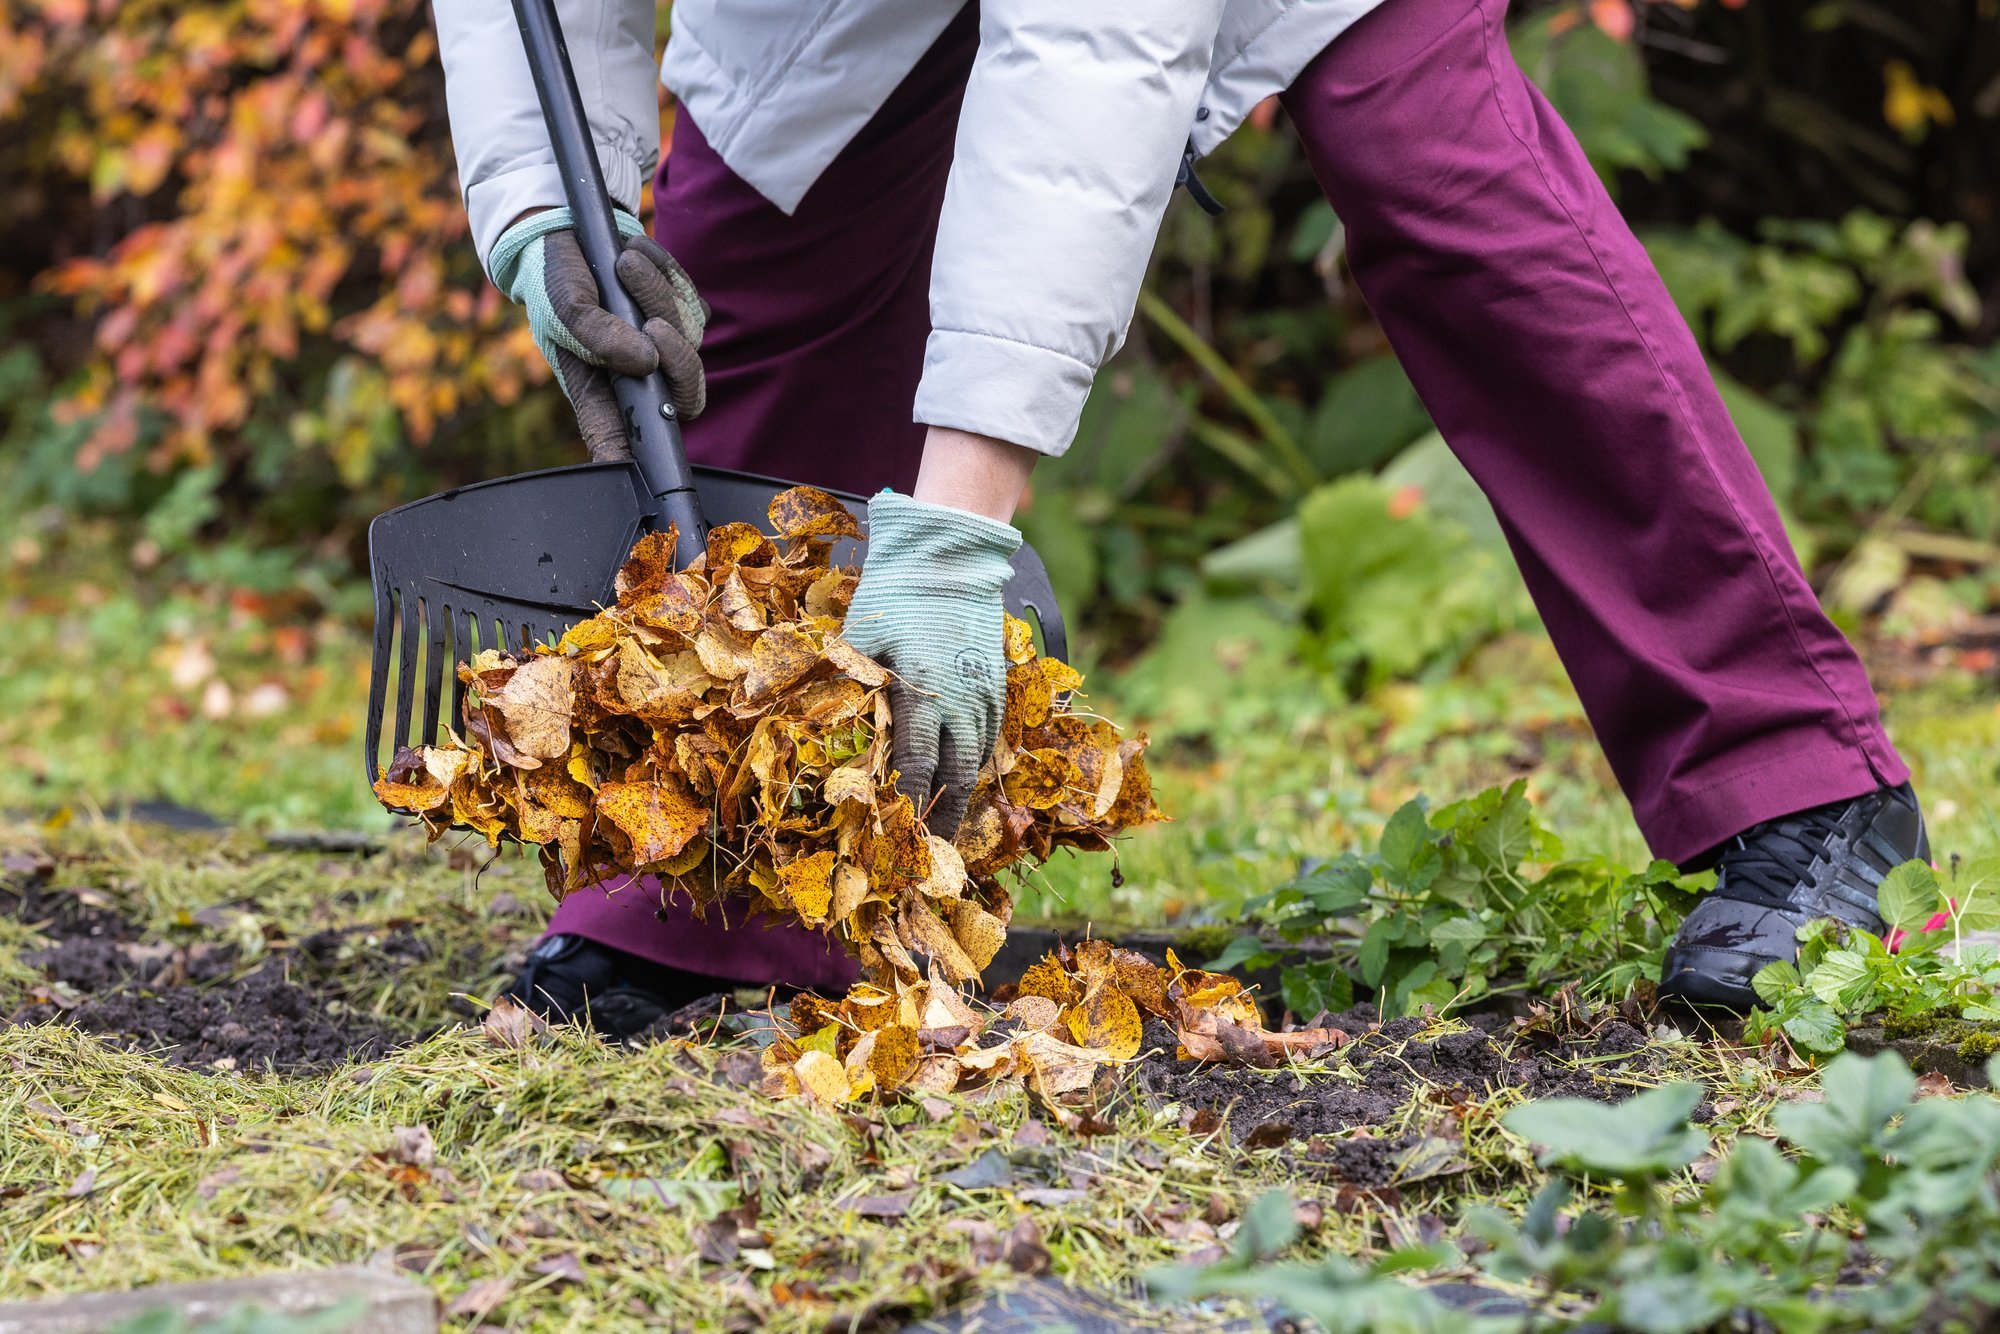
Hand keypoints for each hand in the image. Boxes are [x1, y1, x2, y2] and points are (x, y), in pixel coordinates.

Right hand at [490, 207, 706, 461]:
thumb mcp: (565, 309)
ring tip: (621, 263)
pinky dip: (665, 273)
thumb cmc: (556, 281)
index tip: (654, 480)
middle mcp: (639, 377)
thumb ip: (598, 338)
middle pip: (688, 398)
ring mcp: (666, 346)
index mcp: (604, 394)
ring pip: (691, 337)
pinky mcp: (681, 312)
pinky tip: (632, 256)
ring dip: (656, 293)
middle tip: (651, 324)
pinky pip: (693, 300)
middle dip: (680, 361)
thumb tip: (647, 362)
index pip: (629, 446)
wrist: (567, 231)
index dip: (646, 466)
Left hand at [842, 492, 1021, 838]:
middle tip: (931, 853)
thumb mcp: (859, 637)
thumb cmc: (897, 591)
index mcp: (924, 692)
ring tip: (946, 826)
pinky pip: (989, 735)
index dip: (911, 808)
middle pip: (958, 777)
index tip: (900, 840)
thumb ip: (845, 684)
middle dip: (945, 820)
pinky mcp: (995, 679)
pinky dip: (975, 763)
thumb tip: (808, 721)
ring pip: (978, 760)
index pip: (919, 768)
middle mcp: (961, 700)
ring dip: (962, 796)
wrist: (951, 553)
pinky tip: (962, 776)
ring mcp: (984, 691)